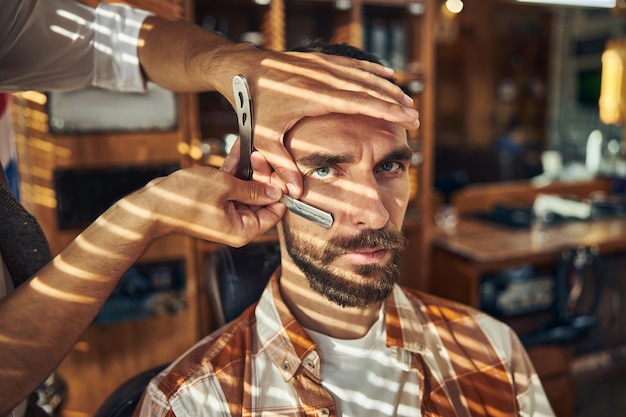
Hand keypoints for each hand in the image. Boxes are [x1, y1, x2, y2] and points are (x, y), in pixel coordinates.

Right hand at [126, 162, 283, 246]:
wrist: (152, 204)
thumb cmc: (185, 199)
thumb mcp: (226, 187)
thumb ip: (254, 189)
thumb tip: (276, 191)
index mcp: (244, 230)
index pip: (275, 212)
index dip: (278, 191)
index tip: (279, 172)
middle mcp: (237, 224)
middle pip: (262, 199)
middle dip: (263, 176)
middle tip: (261, 155)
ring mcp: (226, 212)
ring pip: (247, 189)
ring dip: (250, 168)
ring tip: (252, 147)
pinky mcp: (215, 201)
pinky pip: (231, 185)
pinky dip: (235, 169)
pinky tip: (240, 149)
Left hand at [223, 46, 419, 196]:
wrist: (241, 68)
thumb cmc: (254, 104)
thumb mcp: (264, 137)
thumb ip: (281, 165)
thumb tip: (295, 193)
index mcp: (316, 97)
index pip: (361, 103)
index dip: (387, 110)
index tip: (408, 117)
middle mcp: (324, 77)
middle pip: (368, 88)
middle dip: (395, 101)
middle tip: (416, 116)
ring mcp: (322, 66)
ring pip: (363, 74)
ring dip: (387, 86)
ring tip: (407, 99)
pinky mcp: (319, 60)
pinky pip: (351, 64)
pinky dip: (370, 70)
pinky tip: (386, 74)